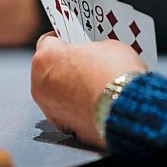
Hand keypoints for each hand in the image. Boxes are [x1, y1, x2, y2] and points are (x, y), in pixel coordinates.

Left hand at [31, 32, 147, 147]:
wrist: (127, 109)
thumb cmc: (115, 74)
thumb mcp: (108, 46)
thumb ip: (92, 49)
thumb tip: (95, 54)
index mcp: (46, 57)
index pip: (48, 41)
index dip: (64, 40)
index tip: (74, 41)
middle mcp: (40, 83)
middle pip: (49, 69)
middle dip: (65, 65)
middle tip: (86, 63)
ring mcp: (49, 108)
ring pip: (56, 92)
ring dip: (70, 88)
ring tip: (94, 85)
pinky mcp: (62, 126)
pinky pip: (67, 111)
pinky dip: (77, 107)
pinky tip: (95, 102)